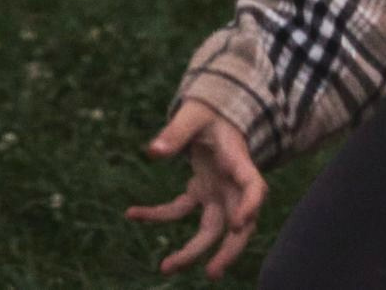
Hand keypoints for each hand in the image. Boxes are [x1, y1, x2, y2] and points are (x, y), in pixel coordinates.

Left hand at [128, 100, 266, 278]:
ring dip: (192, 250)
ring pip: (211, 230)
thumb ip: (175, 133)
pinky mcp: (200, 192)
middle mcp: (231, 184)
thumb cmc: (208, 111)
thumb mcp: (192, 115)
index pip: (252, 188)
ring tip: (166, 268)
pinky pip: (180, 210)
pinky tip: (132, 213)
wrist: (212, 112)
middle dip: (228, 251)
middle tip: (211, 273)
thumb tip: (153, 152)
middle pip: (237, 224)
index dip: (249, 207)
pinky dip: (157, 214)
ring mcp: (217, 192)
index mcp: (237, 161)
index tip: (239, 224)